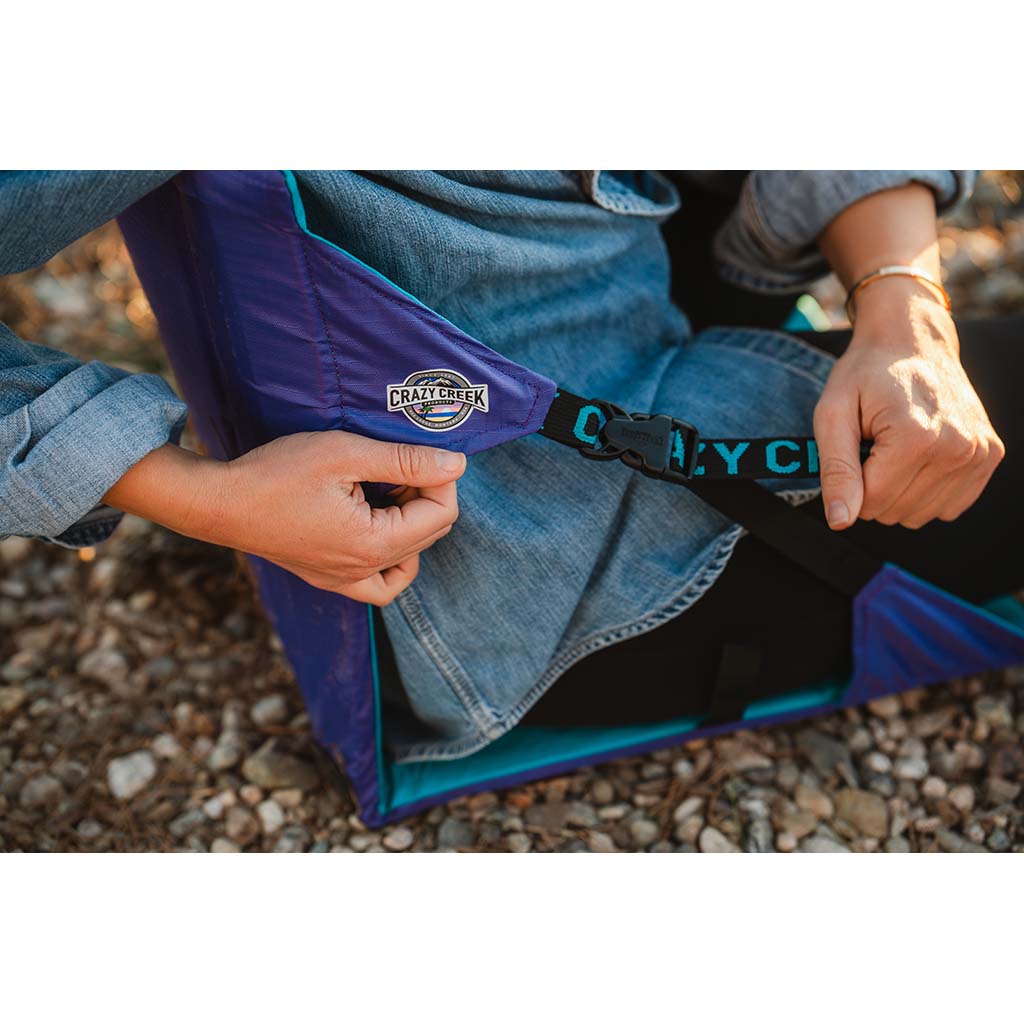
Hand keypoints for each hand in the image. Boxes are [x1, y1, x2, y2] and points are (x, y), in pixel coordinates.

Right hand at [105, 432, 465, 603]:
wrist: (220, 502)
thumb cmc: (277, 473)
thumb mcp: (346, 454)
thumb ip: (404, 460)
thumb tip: (456, 464)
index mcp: (373, 544)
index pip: (441, 515)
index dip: (441, 478)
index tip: (418, 453)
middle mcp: (363, 572)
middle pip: (428, 536)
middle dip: (424, 496)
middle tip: (396, 464)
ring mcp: (344, 581)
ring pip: (408, 562)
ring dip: (410, 524)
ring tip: (386, 491)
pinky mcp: (329, 579)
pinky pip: (379, 583)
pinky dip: (390, 559)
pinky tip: (377, 528)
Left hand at [814, 282, 1003, 529]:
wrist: (914, 341)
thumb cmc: (867, 375)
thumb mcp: (833, 415)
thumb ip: (836, 471)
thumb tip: (840, 521)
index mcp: (915, 437)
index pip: (871, 503)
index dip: (851, 484)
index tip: (854, 450)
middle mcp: (956, 448)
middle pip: (895, 511)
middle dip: (872, 487)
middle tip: (874, 445)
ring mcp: (979, 453)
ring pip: (920, 514)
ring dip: (899, 490)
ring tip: (895, 448)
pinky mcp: (989, 456)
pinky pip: (948, 507)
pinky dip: (926, 491)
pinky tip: (918, 458)